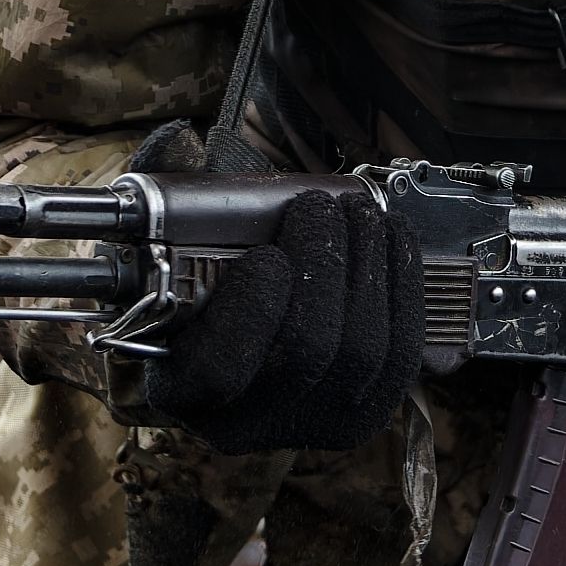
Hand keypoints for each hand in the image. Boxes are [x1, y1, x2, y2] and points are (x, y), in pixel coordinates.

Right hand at [131, 185, 420, 453]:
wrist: (246, 334)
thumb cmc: (202, 287)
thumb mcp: (166, 246)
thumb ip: (163, 196)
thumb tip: (178, 141)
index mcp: (182, 387)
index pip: (220, 370)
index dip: (251, 311)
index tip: (267, 255)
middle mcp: (246, 422)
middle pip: (306, 352)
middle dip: (323, 266)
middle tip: (320, 208)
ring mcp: (312, 424)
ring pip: (362, 352)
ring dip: (368, 268)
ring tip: (358, 215)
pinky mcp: (366, 412)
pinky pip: (401, 355)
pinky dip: (402, 289)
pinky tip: (391, 242)